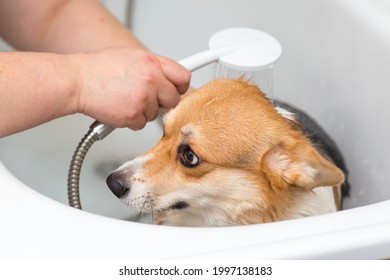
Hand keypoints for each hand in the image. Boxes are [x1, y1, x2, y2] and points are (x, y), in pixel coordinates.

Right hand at [70, 47, 190, 129]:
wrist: (77, 81)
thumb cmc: (99, 68)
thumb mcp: (131, 57)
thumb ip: (153, 67)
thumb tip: (167, 78)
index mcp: (153, 63)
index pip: (183, 77)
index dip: (180, 86)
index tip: (176, 90)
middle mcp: (152, 80)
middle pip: (174, 99)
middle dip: (162, 101)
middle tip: (147, 98)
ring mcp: (144, 99)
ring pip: (156, 114)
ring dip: (144, 111)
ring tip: (125, 99)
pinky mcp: (134, 116)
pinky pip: (141, 124)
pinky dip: (131, 120)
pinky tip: (120, 108)